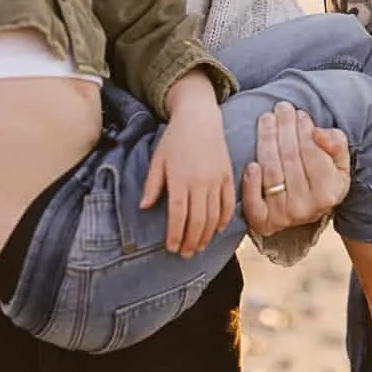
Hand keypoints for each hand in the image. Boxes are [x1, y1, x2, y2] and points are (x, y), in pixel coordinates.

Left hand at [140, 80, 233, 256]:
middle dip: (192, 241)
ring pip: (213, 215)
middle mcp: (200, 181)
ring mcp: (216, 179)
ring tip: (200, 246)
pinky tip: (217, 230)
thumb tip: (143, 207)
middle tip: (186, 254)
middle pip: (197, 220)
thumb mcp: (158, 159)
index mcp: (179, 178)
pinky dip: (224, 219)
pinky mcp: (228, 175)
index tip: (172, 248)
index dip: (175, 235)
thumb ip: (152, 185)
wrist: (200, 117)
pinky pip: (228, 203)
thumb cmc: (175, 138)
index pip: (178, 215)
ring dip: (207, 235)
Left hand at [241, 103, 348, 236]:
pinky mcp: (263, 222)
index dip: (304, 131)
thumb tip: (317, 133)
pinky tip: (251, 163)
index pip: (312, 154)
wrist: (307, 208)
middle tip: (281, 108)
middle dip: (284, 129)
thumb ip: (336, 144)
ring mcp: (283, 217)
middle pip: (290, 159)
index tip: (299, 113)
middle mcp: (306, 208)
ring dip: (266, 141)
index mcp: (329, 193)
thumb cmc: (323, 177)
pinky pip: (252, 203)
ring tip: (267, 119)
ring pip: (271, 173)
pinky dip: (250, 183)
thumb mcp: (338, 161)